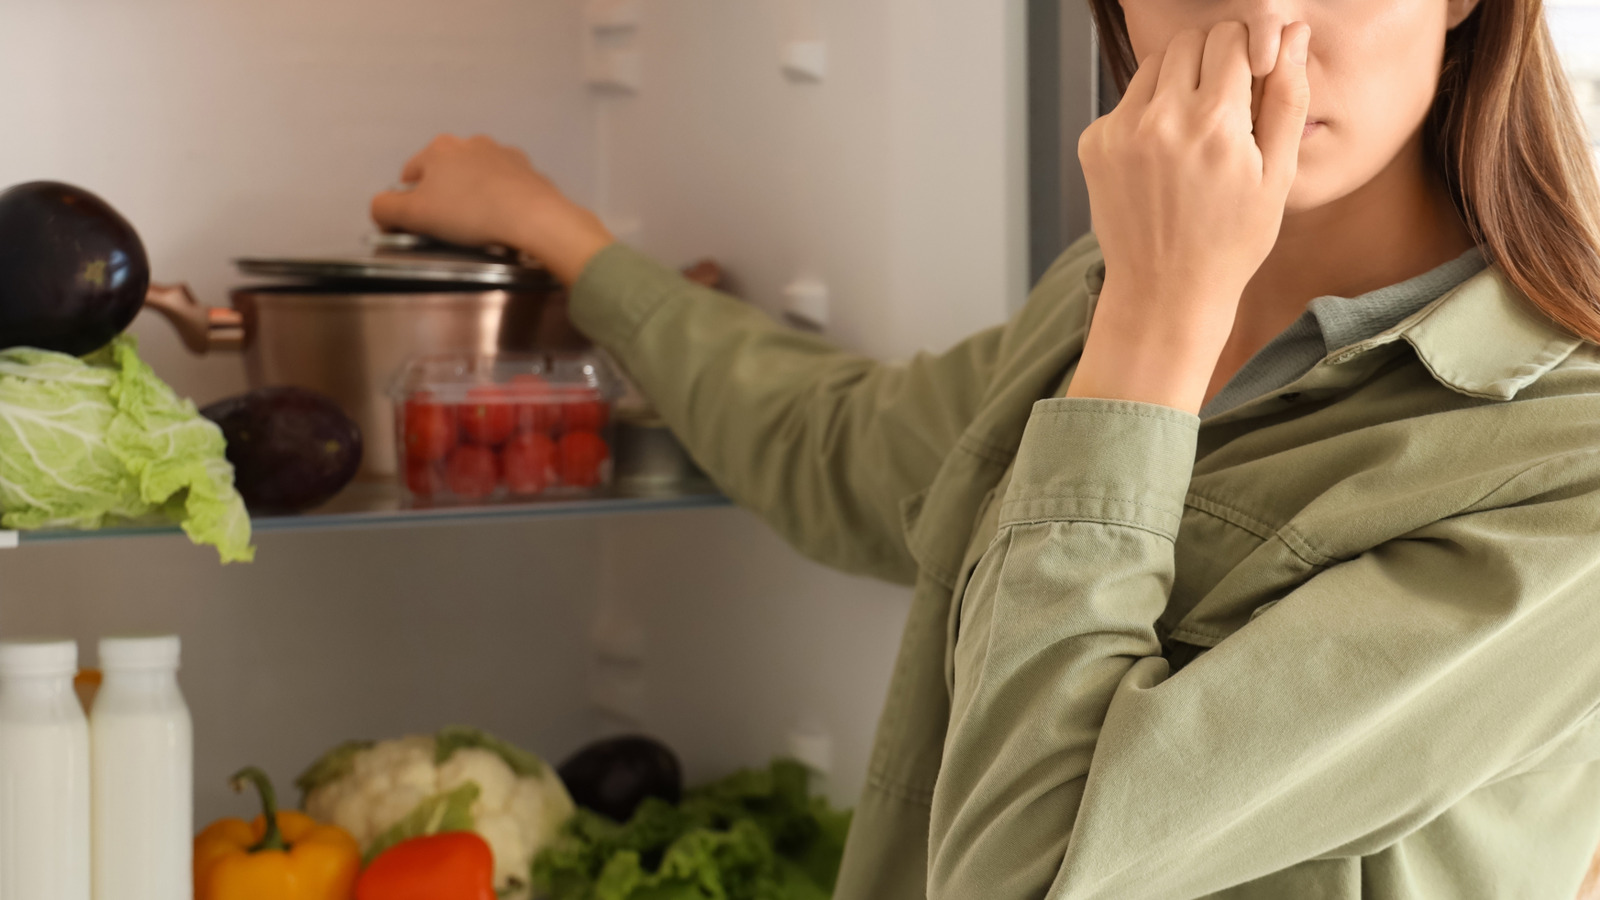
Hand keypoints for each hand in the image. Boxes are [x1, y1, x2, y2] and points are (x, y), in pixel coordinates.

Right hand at [370, 135, 614, 284]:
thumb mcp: (414, 215)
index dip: (407, 204)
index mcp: (438, 148)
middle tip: (449, 229)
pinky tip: (503, 219)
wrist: (533, 216)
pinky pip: (503, 185)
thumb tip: (381, 210)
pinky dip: (499, 198)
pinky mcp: (527, 168)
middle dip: (442, 198)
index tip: (418, 227)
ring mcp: (502, 152)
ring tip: (479, 225)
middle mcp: (469, 142)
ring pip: (474, 177)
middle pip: (443, 174)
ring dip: (471, 196)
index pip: (409, 176)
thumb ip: (385, 209)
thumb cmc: (469, 213)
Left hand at [1069, 21, 1310, 412]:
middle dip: (1211, 60)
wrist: (1164, 293)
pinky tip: (1160, 159)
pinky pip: (1126, 101)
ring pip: (1153, 65)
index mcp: (1216, 124)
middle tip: (1224, 107)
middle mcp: (1161, 120)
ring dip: (1176, 83)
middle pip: (1189, 42)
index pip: (1230, 37)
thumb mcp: (1277, 175)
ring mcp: (1120, 131)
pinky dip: (1145, 114)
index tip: (1251, 79)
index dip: (1247, 53)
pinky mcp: (1094, 143)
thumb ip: (1287, 97)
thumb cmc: (1230, 241)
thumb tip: (1292, 34)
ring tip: (1193, 134)